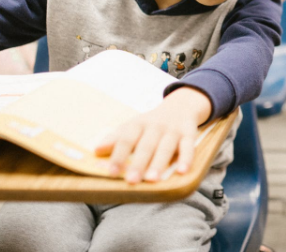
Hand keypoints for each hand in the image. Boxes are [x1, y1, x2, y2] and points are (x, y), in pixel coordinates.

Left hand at [95, 87, 211, 183]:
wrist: (182, 105)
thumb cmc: (152, 123)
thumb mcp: (133, 126)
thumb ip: (116, 139)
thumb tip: (96, 150)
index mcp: (138, 124)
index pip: (126, 139)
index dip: (118, 156)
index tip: (112, 172)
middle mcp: (155, 126)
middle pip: (146, 145)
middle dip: (139, 163)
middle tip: (132, 181)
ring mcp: (173, 130)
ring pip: (166, 147)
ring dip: (159, 163)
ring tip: (152, 179)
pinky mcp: (189, 133)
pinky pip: (188, 146)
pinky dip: (186, 158)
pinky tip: (182, 171)